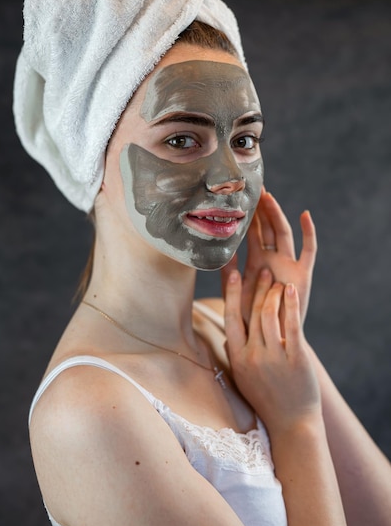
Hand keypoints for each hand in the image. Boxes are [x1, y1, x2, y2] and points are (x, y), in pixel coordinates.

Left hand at [221, 189, 316, 326]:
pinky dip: (309, 233)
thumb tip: (217, 251)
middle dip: (262, 208)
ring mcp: (289, 265)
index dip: (248, 215)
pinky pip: (308, 250)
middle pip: (268, 227)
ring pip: (283, 234)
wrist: (272, 339)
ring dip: (277, 215)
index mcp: (256, 262)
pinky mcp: (303, 274)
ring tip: (268, 197)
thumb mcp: (235, 292)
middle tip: (254, 186)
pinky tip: (305, 215)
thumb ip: (228, 273)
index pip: (252, 233)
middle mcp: (273, 259)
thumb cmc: (251, 318)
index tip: (240, 195)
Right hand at [224, 268, 320, 434]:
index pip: (230, 318)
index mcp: (237, 358)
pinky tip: (290, 291)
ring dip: (272, 293)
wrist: (291, 423)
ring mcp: (274, 357)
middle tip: (261, 270)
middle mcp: (252, 356)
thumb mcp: (243, 378)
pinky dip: (290, 305)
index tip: (232, 272)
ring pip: (269, 315)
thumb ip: (235, 354)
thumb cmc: (266, 398)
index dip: (231, 293)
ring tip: (277, 281)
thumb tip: (227, 335)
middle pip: (251, 313)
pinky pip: (291, 326)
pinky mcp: (295, 358)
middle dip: (256, 288)